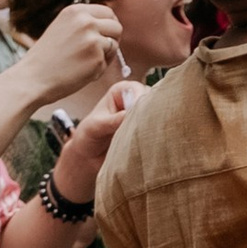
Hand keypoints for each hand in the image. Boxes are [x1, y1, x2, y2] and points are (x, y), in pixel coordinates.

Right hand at [16, 0, 126, 110]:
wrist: (31, 79)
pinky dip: (98, 69)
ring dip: (105, 55)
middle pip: (116, 26)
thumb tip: (109, 24)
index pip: (107, 12)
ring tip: (85, 63)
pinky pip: (107, 62)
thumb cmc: (45, 58)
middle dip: (112, 39)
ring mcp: (92, 39)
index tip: (105, 36)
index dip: (109, 25)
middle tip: (100, 51)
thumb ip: (83, 23)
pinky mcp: (96, 58)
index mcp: (75, 11)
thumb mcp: (62, 28)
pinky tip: (81, 73)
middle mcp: (86, 21)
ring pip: (114, 44)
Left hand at [52, 79, 146, 204]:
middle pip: (152, 100)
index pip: (138, 90)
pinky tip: (149, 143)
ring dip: (153, 126)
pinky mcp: (148, 128)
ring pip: (158, 114)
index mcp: (121, 90)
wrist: (89, 157)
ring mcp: (143, 113)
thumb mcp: (96, 127)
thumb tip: (129, 114)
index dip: (139, 103)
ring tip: (145, 138)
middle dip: (149, 114)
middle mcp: (135, 98)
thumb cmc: (88, 136)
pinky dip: (155, 135)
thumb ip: (112, 120)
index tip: (135, 119)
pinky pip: (159, 128)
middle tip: (143, 130)